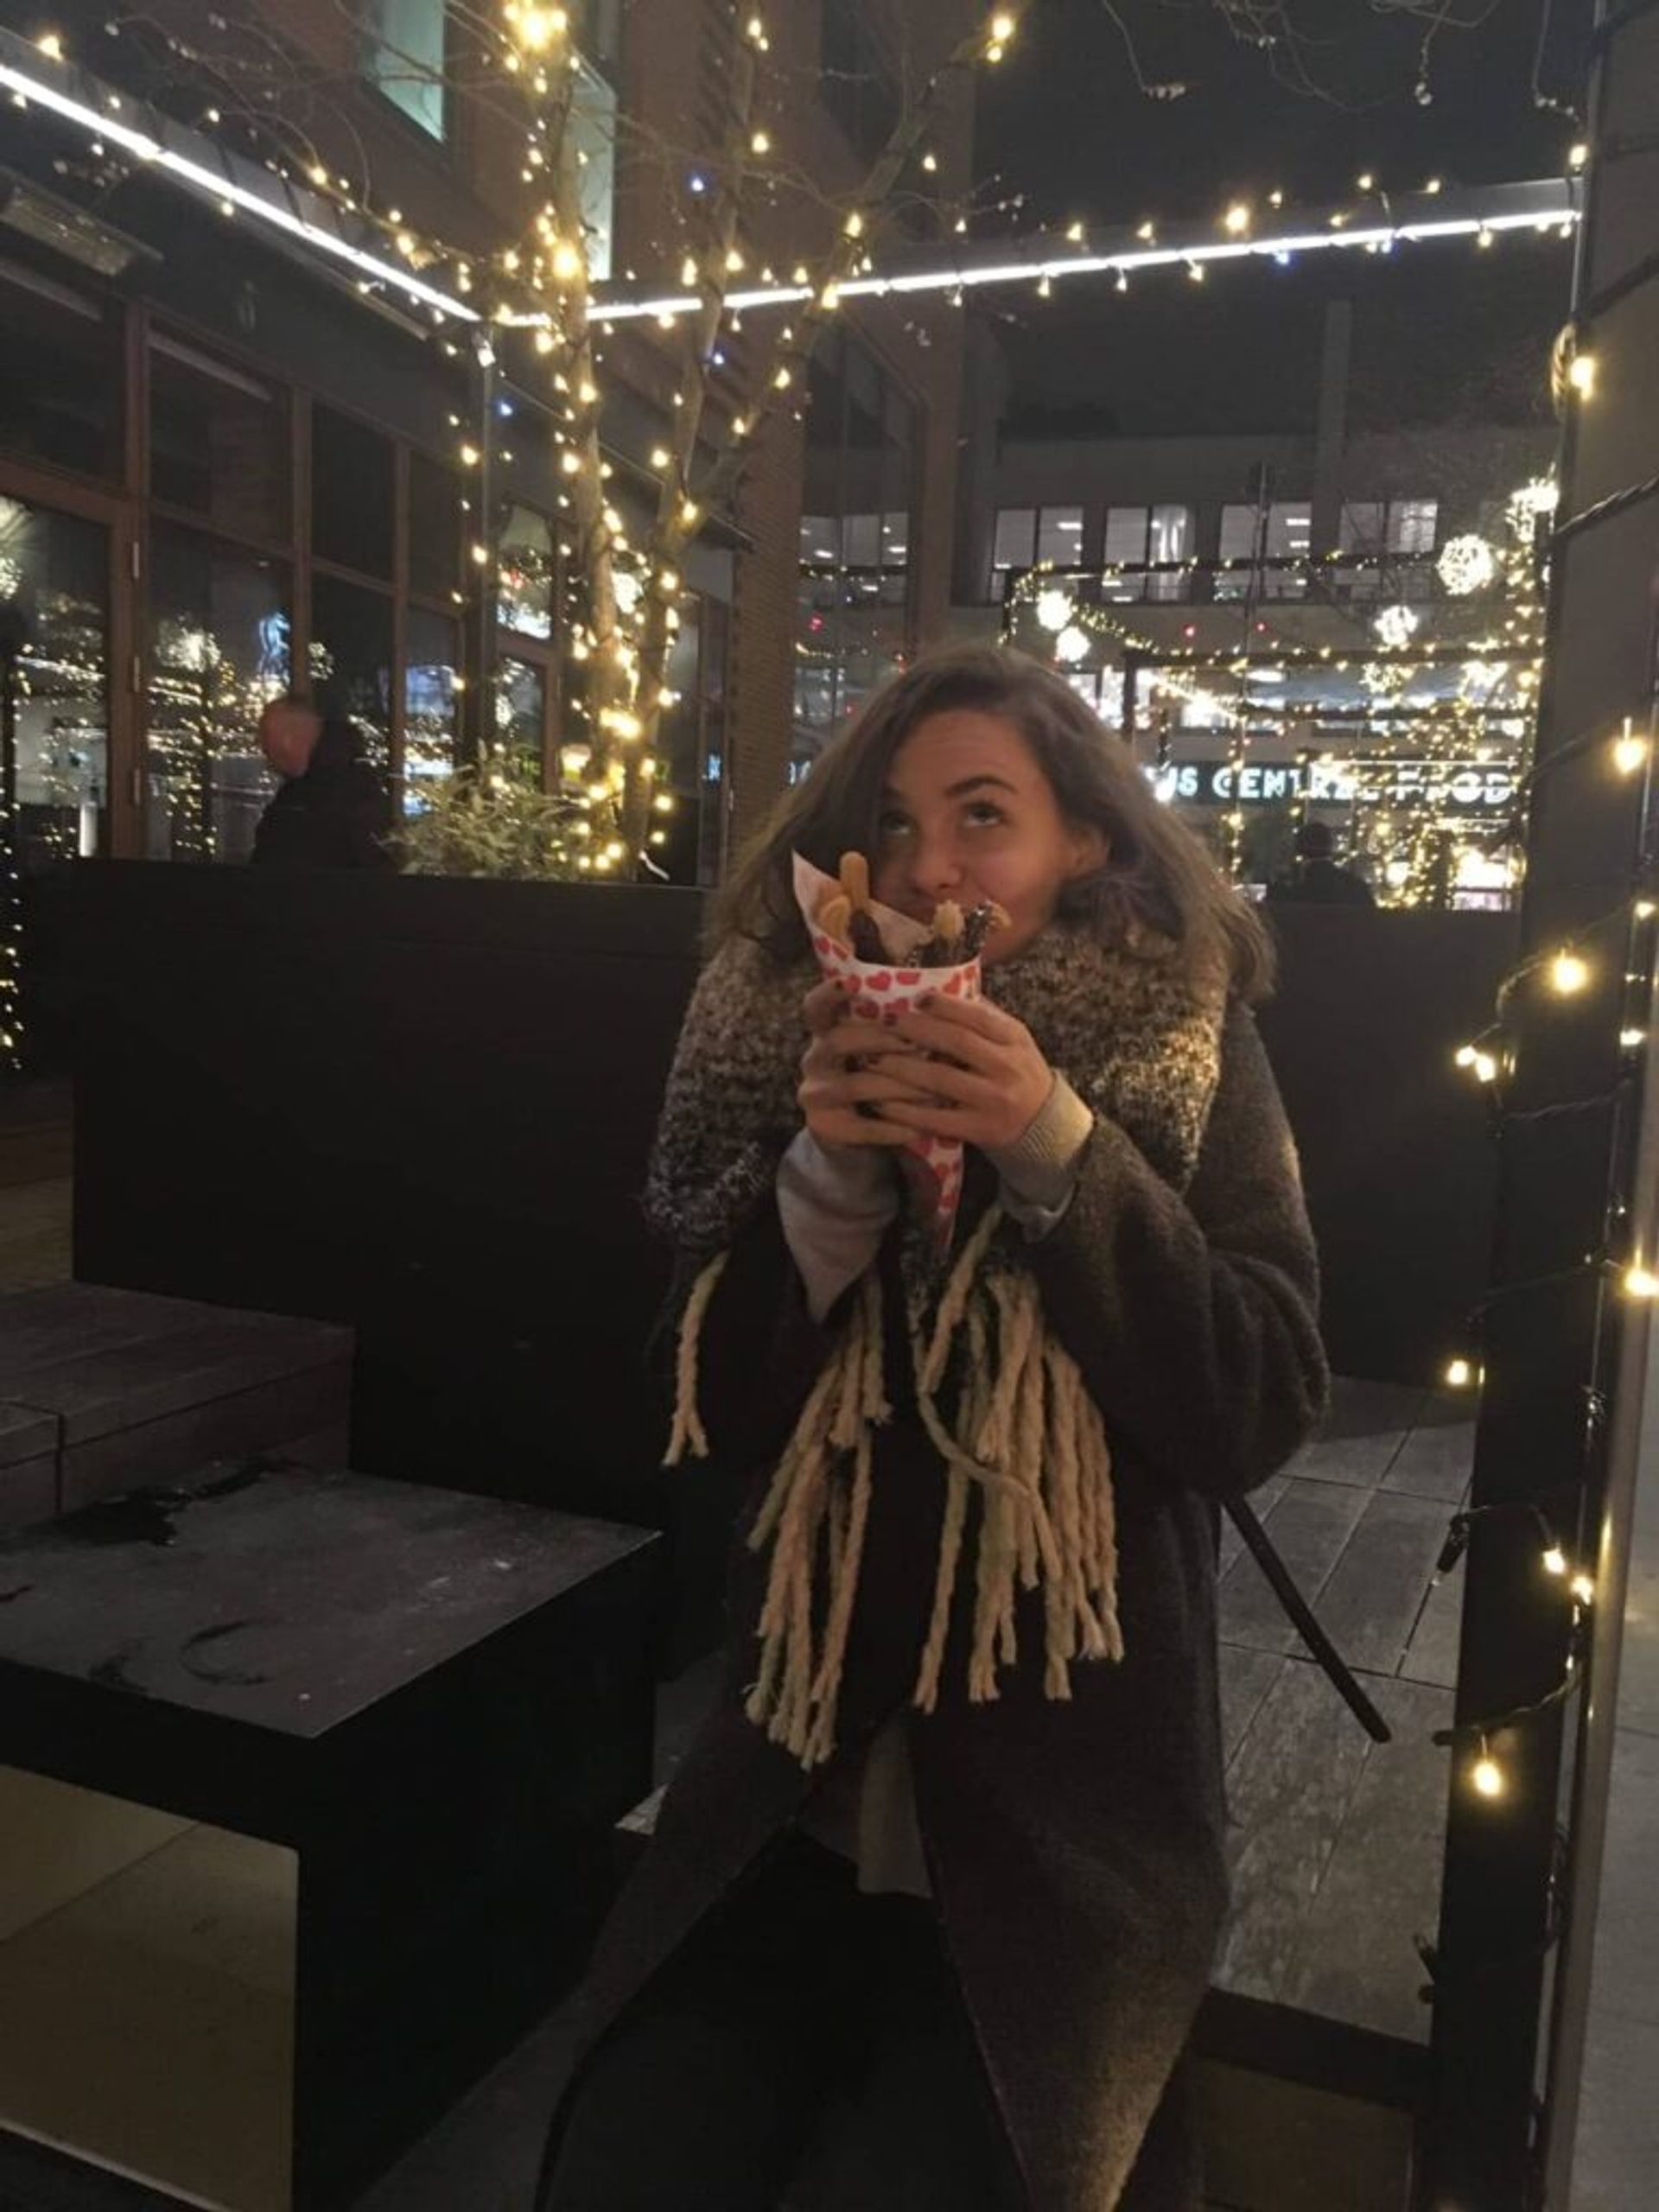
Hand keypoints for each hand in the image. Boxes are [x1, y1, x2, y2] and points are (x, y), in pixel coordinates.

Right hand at [797, 979, 933, 1149]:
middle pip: (839, 1040)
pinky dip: (892, 1128)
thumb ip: (899, 1027)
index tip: (850, 982)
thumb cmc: (882, 1077)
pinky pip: (861, 1127)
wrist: (859, 1134)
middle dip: (881, 1040)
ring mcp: (816, 1093)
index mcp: (827, 1032)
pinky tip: (918, 1128)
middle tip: (918, 1044)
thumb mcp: (884, 1048)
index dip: (829, 993)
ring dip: (898, 1087)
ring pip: (855, 1084)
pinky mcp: (824, 1126)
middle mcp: (815, 1058)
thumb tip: (947, 1001)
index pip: (817, 1007)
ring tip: (934, 1091)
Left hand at [871, 993, 1054, 1152]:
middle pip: (957, 1042)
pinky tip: (882, 1103)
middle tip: (887, 1022)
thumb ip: (983, 1017)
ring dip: (903, 1068)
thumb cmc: (1018, 1072)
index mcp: (1014, 1039)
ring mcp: (993, 1100)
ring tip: (874, 1059)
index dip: (945, 1005)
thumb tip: (939, 989)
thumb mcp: (1013, 1041)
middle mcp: (1006, 1067)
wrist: (1044, 1123)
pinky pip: (936, 1119)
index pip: (978, 1016)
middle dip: (918, 1030)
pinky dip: (906, 1111)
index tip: (916, 998)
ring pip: (941, 1079)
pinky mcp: (978, 1129)